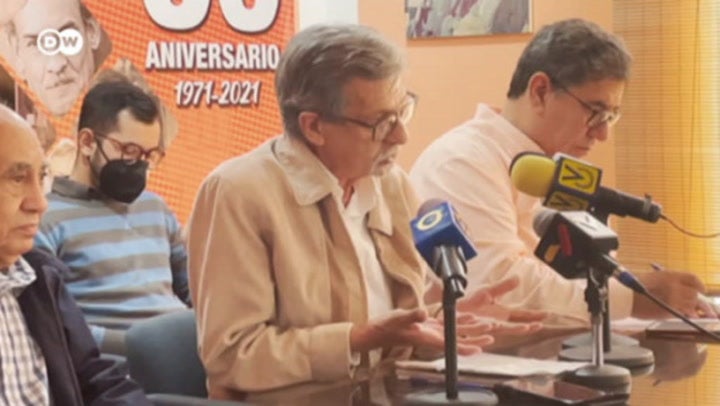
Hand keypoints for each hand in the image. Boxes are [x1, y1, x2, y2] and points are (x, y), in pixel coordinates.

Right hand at [350, 308, 493, 355]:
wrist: (375, 331)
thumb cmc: (385, 327)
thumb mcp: (398, 319)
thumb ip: (412, 315)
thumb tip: (424, 313)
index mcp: (426, 337)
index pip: (450, 345)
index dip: (465, 348)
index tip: (479, 350)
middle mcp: (431, 335)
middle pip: (457, 338)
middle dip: (474, 337)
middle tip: (491, 333)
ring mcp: (430, 330)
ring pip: (455, 330)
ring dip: (471, 329)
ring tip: (486, 326)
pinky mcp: (427, 324)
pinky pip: (447, 323)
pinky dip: (459, 320)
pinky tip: (468, 316)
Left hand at [455, 276, 545, 334]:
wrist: (452, 309)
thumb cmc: (471, 303)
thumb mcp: (488, 292)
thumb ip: (503, 287)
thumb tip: (517, 278)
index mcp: (500, 315)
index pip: (520, 316)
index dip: (533, 316)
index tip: (546, 315)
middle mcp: (495, 324)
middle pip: (514, 327)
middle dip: (527, 327)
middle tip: (538, 325)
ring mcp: (484, 329)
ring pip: (499, 332)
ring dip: (512, 330)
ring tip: (524, 328)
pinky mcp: (471, 331)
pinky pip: (477, 337)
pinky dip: (483, 337)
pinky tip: (491, 336)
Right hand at [632, 270, 710, 318]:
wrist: (625, 297)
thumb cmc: (634, 288)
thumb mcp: (654, 279)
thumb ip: (669, 283)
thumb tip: (681, 291)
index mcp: (669, 275)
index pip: (693, 279)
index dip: (700, 285)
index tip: (702, 290)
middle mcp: (674, 285)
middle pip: (695, 293)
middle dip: (698, 300)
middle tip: (702, 306)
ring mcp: (673, 298)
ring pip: (692, 303)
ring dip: (694, 308)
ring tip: (695, 312)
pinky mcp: (670, 310)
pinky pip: (685, 312)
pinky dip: (689, 314)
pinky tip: (689, 316)